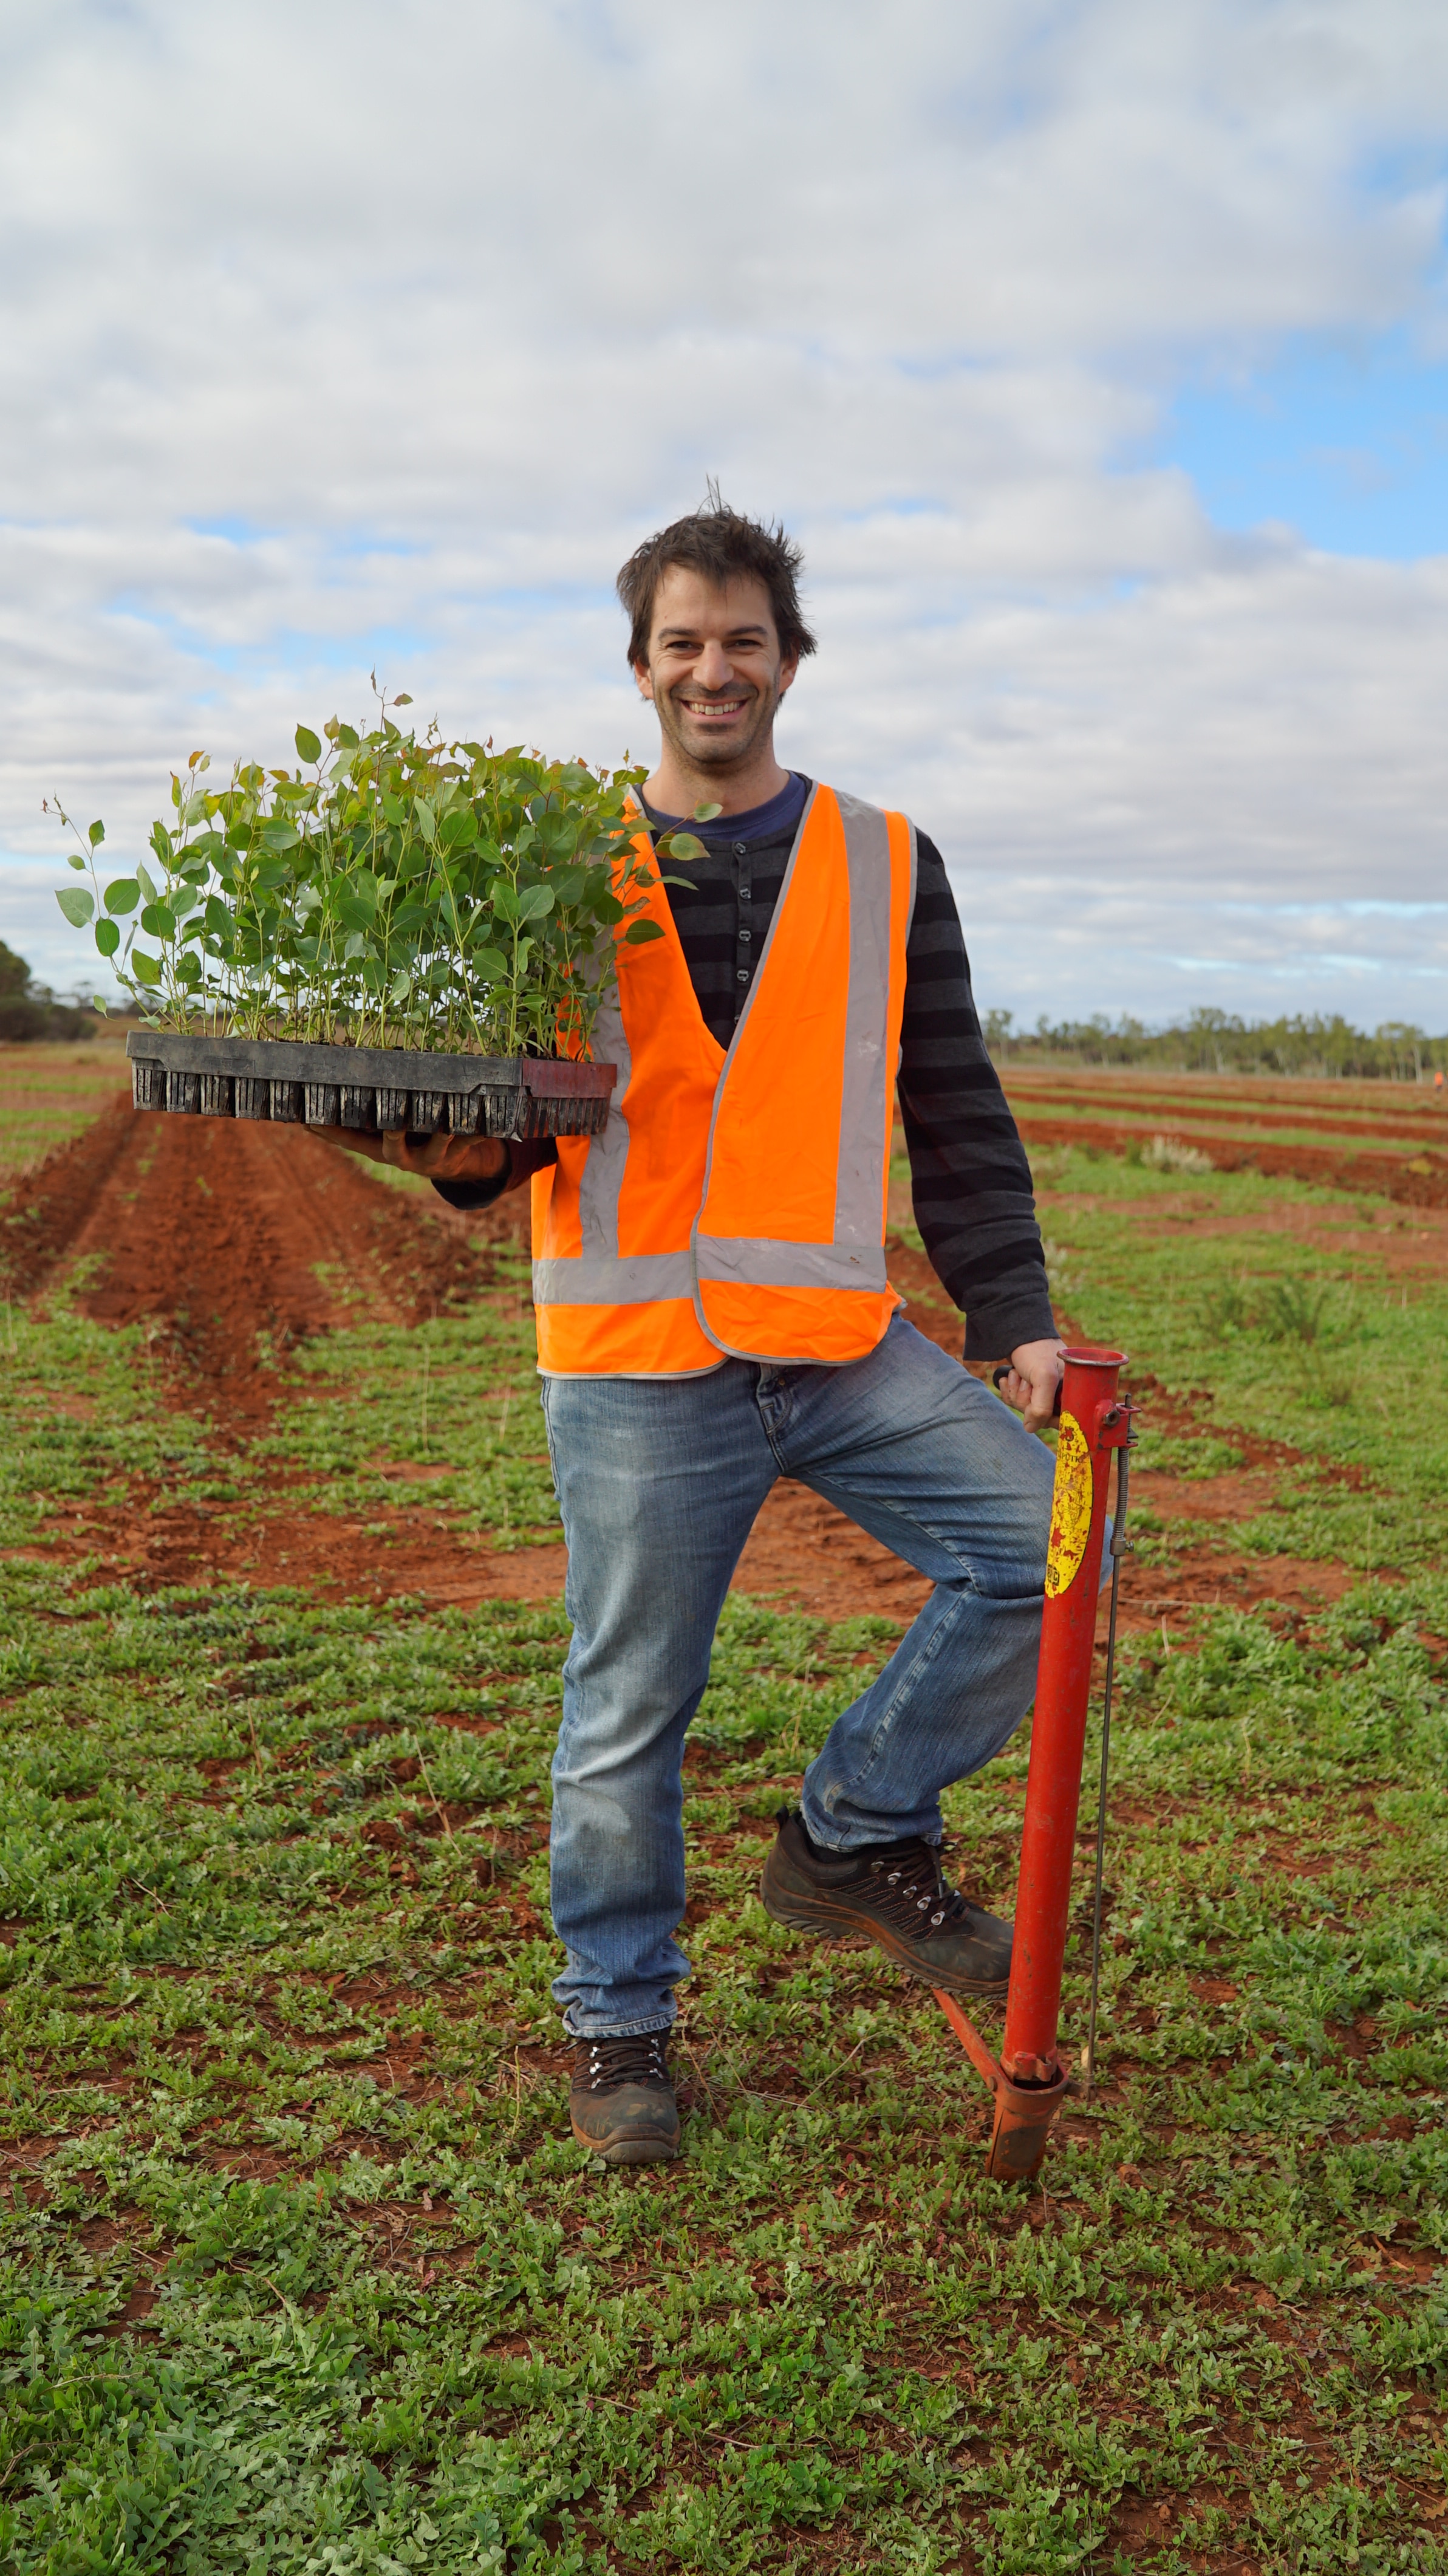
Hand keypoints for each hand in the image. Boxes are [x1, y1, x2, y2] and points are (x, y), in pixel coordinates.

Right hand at [317, 1127, 508, 1183]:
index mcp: (381, 1150)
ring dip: (443, 1130)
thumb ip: (362, 1119)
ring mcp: (431, 1159)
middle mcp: (403, 1157)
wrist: (456, 1166)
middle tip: (390, 1122)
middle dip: (390, 1134)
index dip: (331, 1132)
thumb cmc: (413, 1137)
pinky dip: (479, 1131)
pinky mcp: (458, 1156)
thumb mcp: (387, 1132)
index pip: (350, 1140)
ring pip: (437, 1144)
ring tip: (447, 1119)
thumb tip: (321, 1101)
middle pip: (391, 1147)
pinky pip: (470, 1141)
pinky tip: (487, 1121)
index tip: (308, 1120)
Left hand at [997, 1337, 1064, 1433]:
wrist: (1017, 1331)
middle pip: (1040, 1417)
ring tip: (1018, 1374)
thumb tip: (1031, 1428)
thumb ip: (1042, 1407)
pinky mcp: (1029, 1388)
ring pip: (1026, 1410)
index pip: (1063, 1421)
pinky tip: (1010, 1376)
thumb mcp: (1044, 1377)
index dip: (1046, 1417)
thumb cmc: (1035, 1350)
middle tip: (1027, 1381)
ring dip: (1016, 1393)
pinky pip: (1016, 1401)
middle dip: (1027, 1400)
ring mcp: (1044, 1391)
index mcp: (1074, 1391)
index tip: (1036, 1403)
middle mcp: (1061, 1393)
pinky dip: (1009, 1391)